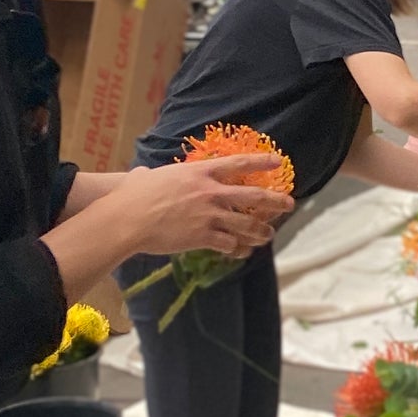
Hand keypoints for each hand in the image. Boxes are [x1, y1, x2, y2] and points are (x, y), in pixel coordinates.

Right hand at [120, 154, 292, 258]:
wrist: (128, 219)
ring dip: (261, 231)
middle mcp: (210, 192)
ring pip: (246, 225)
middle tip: (289, 204)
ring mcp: (209, 215)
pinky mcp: (204, 237)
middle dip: (275, 202)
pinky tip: (242, 253)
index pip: (238, 164)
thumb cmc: (133, 196)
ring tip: (269, 235)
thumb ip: (151, 175)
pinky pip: (229, 245)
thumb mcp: (147, 177)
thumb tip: (141, 174)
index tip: (278, 163)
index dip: (260, 163)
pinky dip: (238, 250)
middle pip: (253, 197)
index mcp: (200, 172)